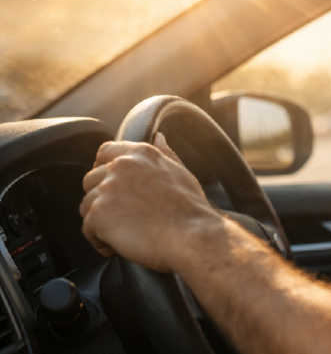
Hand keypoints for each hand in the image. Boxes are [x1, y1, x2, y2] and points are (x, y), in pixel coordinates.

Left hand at [80, 133, 220, 272]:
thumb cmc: (191, 209)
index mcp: (141, 154)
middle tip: (123, 215)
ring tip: (124, 233)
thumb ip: (164, 153)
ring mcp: (107, 189)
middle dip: (101, 198)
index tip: (111, 185)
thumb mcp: (181, 172)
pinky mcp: (98, 214)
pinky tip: (119, 245)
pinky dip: (101, 241)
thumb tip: (158, 137)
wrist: (192, 236)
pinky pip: (87, 230)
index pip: (105, 152)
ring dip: (101, 221)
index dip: (103, 169)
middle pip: (90, 180)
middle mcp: (121, 167)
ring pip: (87, 206)